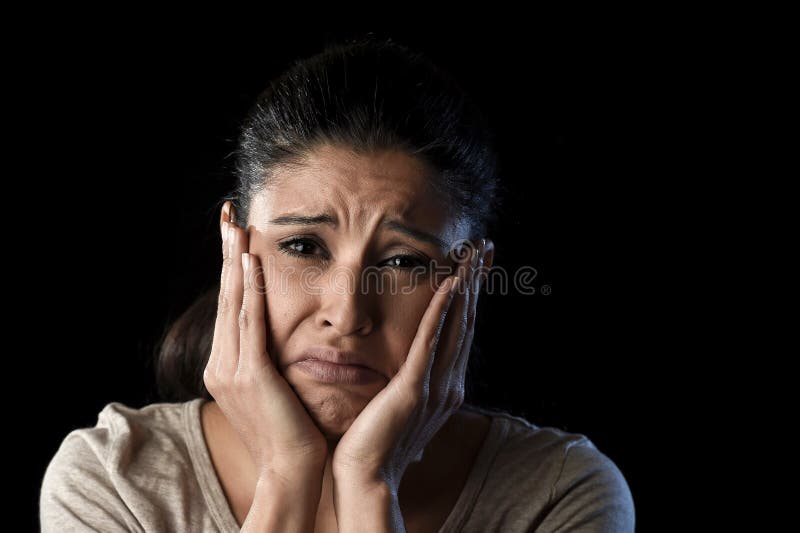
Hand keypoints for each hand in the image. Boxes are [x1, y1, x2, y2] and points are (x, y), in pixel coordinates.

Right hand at [203, 203, 327, 483]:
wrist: (292, 470)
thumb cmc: (292, 430)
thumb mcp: (273, 388)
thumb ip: (267, 358)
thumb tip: (276, 333)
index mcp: (225, 367)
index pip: (229, 305)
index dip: (231, 268)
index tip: (235, 235)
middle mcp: (220, 364)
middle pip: (224, 295)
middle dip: (226, 252)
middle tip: (228, 214)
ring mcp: (232, 369)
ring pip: (233, 302)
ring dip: (235, 260)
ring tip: (236, 225)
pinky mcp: (252, 375)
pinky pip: (250, 323)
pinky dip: (249, 290)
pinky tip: (251, 262)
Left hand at [331, 239, 484, 491]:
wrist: (366, 476)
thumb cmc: (376, 442)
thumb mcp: (401, 406)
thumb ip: (412, 385)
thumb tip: (411, 375)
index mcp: (445, 385)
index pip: (462, 330)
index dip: (471, 295)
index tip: (474, 265)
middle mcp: (448, 382)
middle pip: (467, 320)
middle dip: (476, 280)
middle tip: (484, 245)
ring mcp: (435, 385)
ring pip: (456, 324)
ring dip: (466, 284)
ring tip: (473, 252)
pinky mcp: (414, 388)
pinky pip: (431, 341)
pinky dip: (442, 310)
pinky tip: (449, 283)